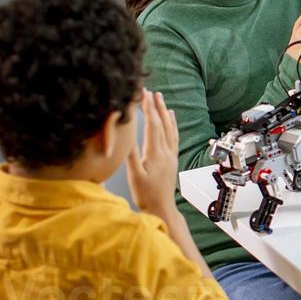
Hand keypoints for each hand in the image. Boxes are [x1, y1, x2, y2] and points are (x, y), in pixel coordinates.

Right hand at [126, 89, 180, 215]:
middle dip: (157, 106)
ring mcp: (171, 155)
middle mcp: (166, 152)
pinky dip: (172, 124)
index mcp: (156, 153)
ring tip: (161, 99)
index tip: (144, 94)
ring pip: (170, 128)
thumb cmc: (146, 194)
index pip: (153, 125)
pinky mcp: (172, 159)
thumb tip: (126, 136)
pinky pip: (174, 136)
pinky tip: (171, 118)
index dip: (148, 108)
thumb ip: (131, 155)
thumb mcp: (134, 175)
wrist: (162, 208)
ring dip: (165, 112)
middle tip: (151, 92)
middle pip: (163, 123)